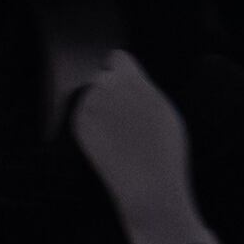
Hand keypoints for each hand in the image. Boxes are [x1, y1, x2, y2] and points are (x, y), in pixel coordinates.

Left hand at [62, 59, 208, 243]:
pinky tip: (109, 143)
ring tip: (118, 134)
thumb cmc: (164, 151)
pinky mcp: (79, 125)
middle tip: (122, 118)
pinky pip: (84, 116)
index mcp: (132, 80)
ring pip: (91, 98)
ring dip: (100, 109)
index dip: (120, 72)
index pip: (116, 58)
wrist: (148, 184)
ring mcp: (90, 107)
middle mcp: (107, 88)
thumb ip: (143, 89)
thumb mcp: (163, 109)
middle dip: (110, 93)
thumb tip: (130, 80)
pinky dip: (93, 126)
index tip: (124, 86)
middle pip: (102, 78)